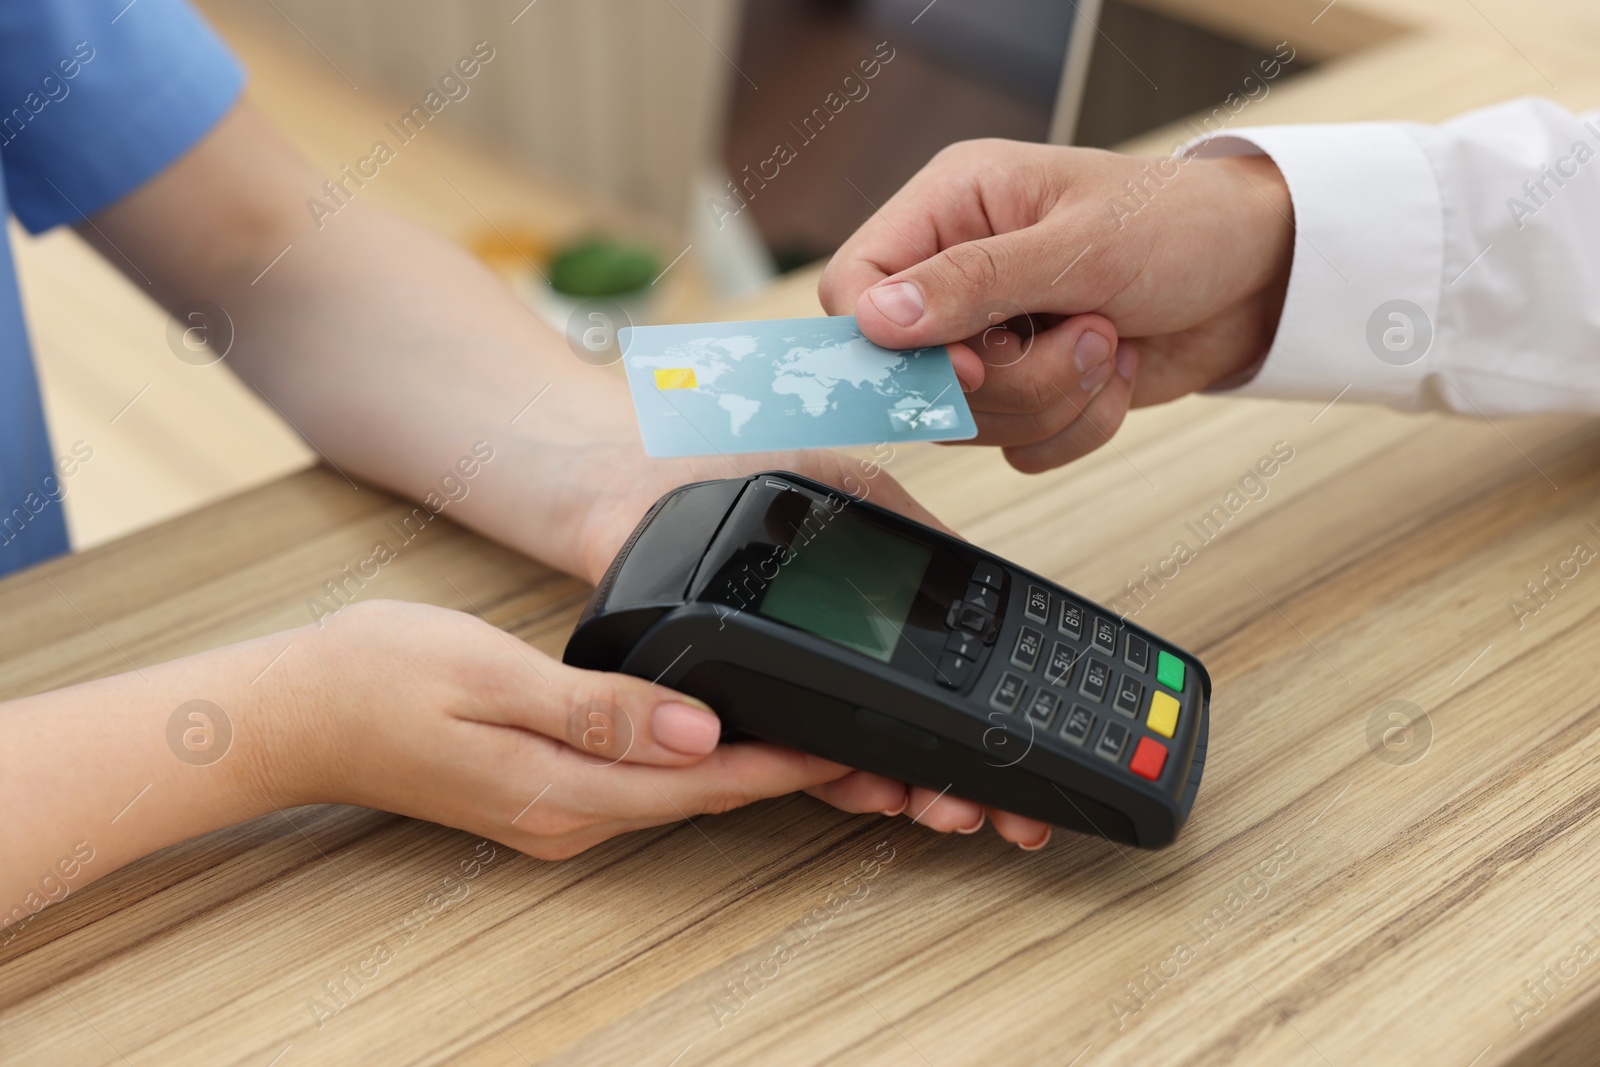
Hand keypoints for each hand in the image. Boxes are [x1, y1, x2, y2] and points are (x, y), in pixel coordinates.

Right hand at [272, 599, 857, 859]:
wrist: (294, 713)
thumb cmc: (379, 678)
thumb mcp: (491, 676)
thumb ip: (597, 710)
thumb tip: (695, 729)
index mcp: (564, 793)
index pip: (705, 783)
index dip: (787, 765)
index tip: (852, 748)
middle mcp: (568, 821)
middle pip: (703, 799)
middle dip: (786, 775)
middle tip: (860, 748)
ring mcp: (554, 818)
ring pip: (676, 797)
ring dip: (747, 773)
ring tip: (815, 743)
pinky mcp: (542, 800)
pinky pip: (642, 790)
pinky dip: (694, 768)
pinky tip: (719, 740)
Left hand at [563, 445, 1055, 848]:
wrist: (635, 484)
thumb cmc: (733, 471)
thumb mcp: (846, 488)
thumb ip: (907, 528)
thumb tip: (974, 574)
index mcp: (863, 616)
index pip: (934, 681)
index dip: (976, 732)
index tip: (1015, 770)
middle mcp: (826, 662)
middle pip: (903, 737)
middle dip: (954, 781)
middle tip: (990, 807)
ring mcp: (780, 690)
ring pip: (853, 757)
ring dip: (904, 786)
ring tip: (944, 804)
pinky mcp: (730, 704)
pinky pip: (784, 750)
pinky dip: (832, 775)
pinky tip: (871, 783)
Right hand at [819, 138, 1294, 471]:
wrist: (1263, 276)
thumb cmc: (1182, 225)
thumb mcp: (1080, 245)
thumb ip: (973, 281)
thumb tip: (877, 317)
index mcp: (951, 206)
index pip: (855, 286)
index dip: (891, 343)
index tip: (967, 363)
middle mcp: (959, 273)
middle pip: (913, 374)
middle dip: (1009, 377)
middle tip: (1080, 333)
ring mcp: (993, 336)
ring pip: (969, 420)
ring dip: (1053, 398)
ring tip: (1109, 342)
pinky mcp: (1029, 388)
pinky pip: (1017, 447)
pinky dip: (1077, 426)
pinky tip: (1116, 370)